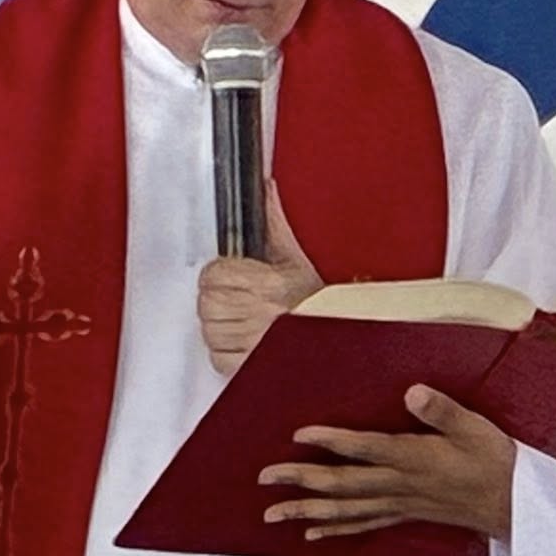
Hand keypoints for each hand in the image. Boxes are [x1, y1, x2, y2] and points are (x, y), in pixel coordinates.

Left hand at [197, 181, 321, 373]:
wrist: (347, 333)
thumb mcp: (299, 257)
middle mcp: (260, 315)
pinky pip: (219, 360)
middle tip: (240, 300)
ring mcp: (254, 344)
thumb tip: (267, 187)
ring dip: (222, 328)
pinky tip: (246, 344)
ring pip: (211, 332)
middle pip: (208, 305)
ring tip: (246, 322)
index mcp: (269, 283)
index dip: (221, 275)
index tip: (234, 277)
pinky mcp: (250, 368)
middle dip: (219, 301)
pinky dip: (227, 354)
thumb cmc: (322, 301)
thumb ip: (275, 221)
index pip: (213, 275)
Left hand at [260, 386, 516, 541]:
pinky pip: (363, 525)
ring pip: (346, 509)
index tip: (299, 435)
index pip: (366, 448)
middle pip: (343, 484)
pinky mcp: (405, 514)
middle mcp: (400, 484)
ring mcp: (400, 503)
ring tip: (273, 514)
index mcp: (414, 458)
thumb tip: (413, 391)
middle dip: (302, 480)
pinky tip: (312, 533)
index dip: (332, 442)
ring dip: (307, 511)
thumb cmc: (495, 461)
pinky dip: (335, 529)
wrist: (513, 505)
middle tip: (265, 478)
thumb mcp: (476, 427)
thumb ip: (443, 410)